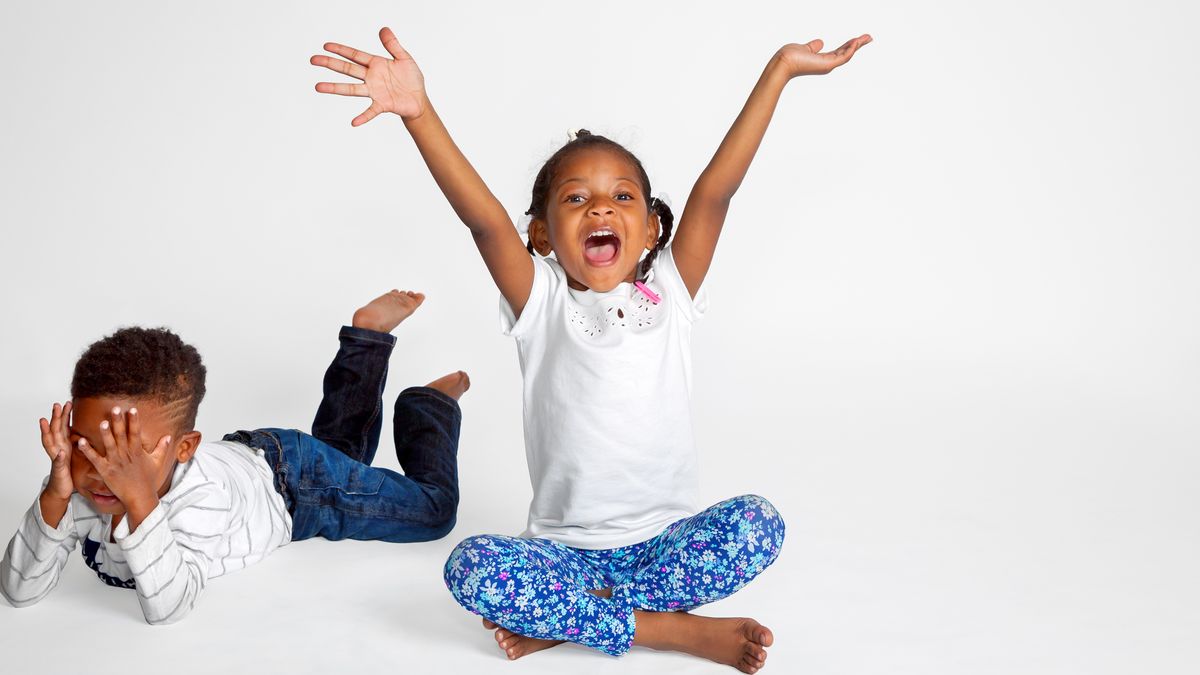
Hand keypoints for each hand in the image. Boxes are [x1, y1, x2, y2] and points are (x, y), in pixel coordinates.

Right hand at [39, 402, 74, 499]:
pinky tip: (60, 452)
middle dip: (55, 417)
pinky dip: (59, 457)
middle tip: (56, 404)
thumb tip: (82, 430)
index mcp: (64, 444)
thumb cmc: (68, 470)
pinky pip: (59, 462)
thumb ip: (75, 442)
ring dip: (48, 431)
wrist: (61, 488)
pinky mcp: (59, 469)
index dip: (64, 415)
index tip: (68, 402)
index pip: (63, 426)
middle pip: (55, 430)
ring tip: (46, 421)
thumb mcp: (73, 454)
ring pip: (51, 442)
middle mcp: (58, 449)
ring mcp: (56, 458)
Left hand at [76, 407, 171, 515]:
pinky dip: (88, 451)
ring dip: (105, 434)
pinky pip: (95, 459)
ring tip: (101, 422)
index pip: (136, 432)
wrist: (139, 498)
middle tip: (115, 409)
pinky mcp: (106, 471)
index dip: (134, 420)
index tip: (132, 409)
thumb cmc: (148, 481)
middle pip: (122, 435)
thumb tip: (168, 437)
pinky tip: (81, 442)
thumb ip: (162, 448)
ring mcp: (115, 463)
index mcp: (138, 452)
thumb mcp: (157, 462)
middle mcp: (126, 455)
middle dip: (119, 422)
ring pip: (109, 445)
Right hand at [312, 27, 426, 125]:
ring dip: (335, 88)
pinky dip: (363, 117)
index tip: (325, 46)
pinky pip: (371, 112)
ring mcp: (375, 92)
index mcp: (376, 64)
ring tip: (319, 87)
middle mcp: (371, 78)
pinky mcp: (382, 105)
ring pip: (352, 89)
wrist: (419, 100)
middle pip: (347, 69)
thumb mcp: (405, 58)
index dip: (341, 50)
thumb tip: (384, 29)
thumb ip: (393, 45)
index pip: (355, 55)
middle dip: (330, 64)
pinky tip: (354, 122)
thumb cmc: (411, 79)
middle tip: (313, 60)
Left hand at [776, 34, 871, 76]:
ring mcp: (828, 65)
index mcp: (822, 60)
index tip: (858, 39)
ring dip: (857, 45)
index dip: (849, 45)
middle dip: (858, 45)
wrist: (783, 62)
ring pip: (847, 54)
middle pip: (846, 53)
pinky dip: (850, 49)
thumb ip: (814, 47)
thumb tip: (820, 42)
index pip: (839, 51)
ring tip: (867, 37)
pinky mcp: (827, 65)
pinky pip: (843, 57)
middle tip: (869, 37)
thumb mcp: (805, 49)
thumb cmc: (790, 57)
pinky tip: (857, 42)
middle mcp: (827, 64)